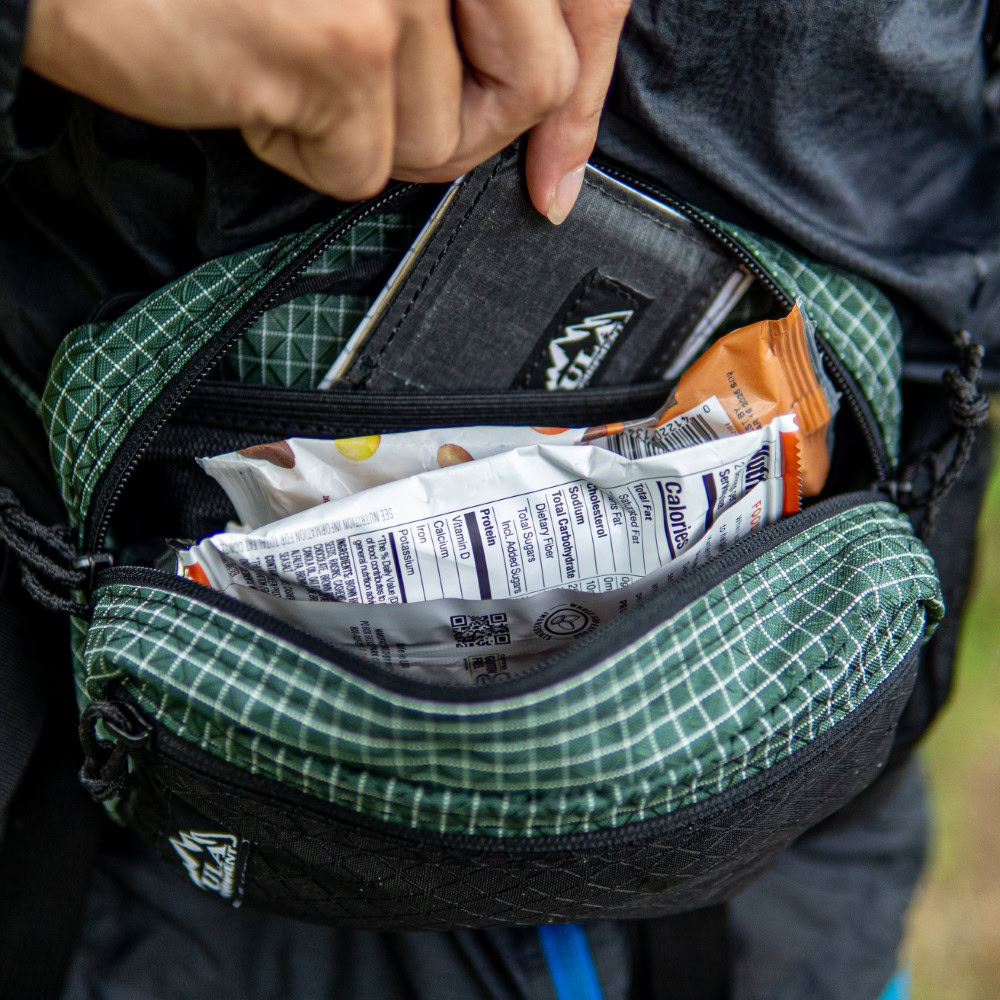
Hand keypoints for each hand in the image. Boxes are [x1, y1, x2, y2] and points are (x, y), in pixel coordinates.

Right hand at [23, 0, 627, 219]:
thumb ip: (448, 19)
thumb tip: (532, 105)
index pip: (578, 15)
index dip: (576, 108)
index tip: (557, 176)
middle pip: (537, 83)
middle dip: (472, 133)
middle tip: (392, 121)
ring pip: (443, 141)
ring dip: (366, 139)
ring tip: (293, 78)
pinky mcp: (343, 44)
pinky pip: (365, 170)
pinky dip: (304, 157)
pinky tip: (255, 93)